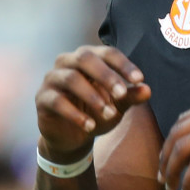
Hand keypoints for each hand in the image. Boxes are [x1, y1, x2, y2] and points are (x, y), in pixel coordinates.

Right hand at [35, 46, 150, 160]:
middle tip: (122, 93)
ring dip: (93, 97)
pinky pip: (57, 101)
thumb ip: (130, 96)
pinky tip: (90, 126)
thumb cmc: (97, 111)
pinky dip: (76, 114)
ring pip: (71, 78)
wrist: (72, 136)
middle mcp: (67, 62)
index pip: (106, 53)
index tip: (139, 79)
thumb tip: (147, 90)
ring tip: (109, 114)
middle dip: (106, 75)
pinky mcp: (42, 98)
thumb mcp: (117, 105)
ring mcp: (52, 78)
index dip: (123, 64)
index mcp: (88, 57)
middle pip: (85, 58)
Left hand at [158, 95, 189, 189]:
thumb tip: (179, 143)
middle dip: (166, 158)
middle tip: (162, 179)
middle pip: (179, 133)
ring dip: (172, 171)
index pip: (184, 120)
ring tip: (171, 188)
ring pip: (184, 148)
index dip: (170, 143)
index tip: (165, 164)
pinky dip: (188, 181)